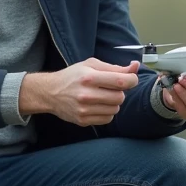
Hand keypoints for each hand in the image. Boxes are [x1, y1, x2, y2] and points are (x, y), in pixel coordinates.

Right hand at [20, 58, 139, 125]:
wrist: (50, 92)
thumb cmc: (73, 76)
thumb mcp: (91, 65)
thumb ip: (115, 67)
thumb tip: (135, 66)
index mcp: (89, 77)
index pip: (121, 81)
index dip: (132, 80)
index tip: (130, 79)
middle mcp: (86, 94)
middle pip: (120, 97)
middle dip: (120, 92)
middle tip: (111, 88)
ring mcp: (84, 110)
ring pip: (115, 109)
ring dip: (113, 103)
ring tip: (102, 97)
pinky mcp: (83, 121)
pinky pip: (107, 119)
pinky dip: (107, 113)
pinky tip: (98, 106)